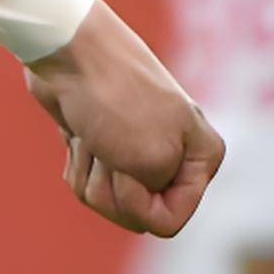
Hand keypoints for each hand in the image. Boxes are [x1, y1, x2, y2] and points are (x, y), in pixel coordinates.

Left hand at [22, 0, 223, 237]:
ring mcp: (139, 152)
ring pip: (106, 201)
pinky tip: (79, 134)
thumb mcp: (149, 162)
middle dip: (110, 187)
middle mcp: (177, 158)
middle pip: (134, 215)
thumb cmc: (115, 100)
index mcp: (204, 158)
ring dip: (90, 171)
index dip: (138, 204)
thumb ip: (150, 204)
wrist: (70, 51)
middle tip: (110, 145)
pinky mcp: (104, 147)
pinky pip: (86, 183)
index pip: (169, 222)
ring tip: (94, 135)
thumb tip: (128, 205)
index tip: (132, 166)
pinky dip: (77, 162)